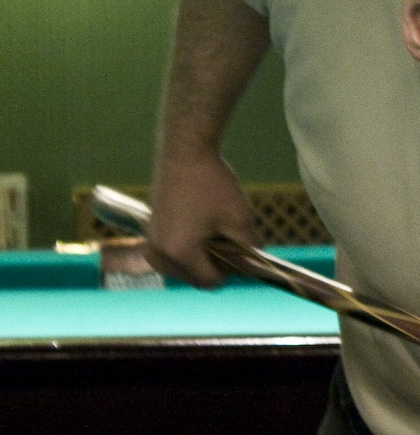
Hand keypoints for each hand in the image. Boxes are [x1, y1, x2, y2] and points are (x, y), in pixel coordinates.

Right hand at [146, 152, 256, 287]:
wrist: (186, 152)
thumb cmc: (213, 185)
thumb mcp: (240, 220)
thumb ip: (249, 250)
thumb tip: (253, 267)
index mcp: (180, 254)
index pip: (211, 282)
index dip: (231, 271)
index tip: (240, 251)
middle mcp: (158, 252)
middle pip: (195, 278)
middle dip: (214, 265)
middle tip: (227, 238)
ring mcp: (151, 241)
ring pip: (182, 268)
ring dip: (201, 258)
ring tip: (213, 231)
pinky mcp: (151, 230)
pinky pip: (172, 253)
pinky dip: (188, 247)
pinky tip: (201, 226)